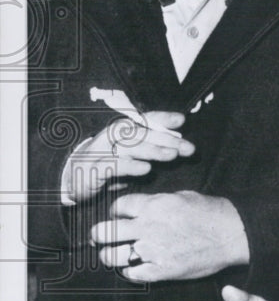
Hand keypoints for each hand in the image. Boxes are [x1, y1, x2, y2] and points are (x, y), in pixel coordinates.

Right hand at [63, 111, 194, 202]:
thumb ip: (148, 149)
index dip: (161, 118)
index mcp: (118, 132)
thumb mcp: (127, 156)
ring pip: (127, 147)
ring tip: (172, 155)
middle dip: (165, 139)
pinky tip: (146, 169)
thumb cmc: (103, 166)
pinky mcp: (91, 170)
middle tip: (188, 147)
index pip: (142, 120)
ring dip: (152, 150)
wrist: (69, 182)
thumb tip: (176, 145)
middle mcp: (109, 138)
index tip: (182, 120)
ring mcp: (99, 152)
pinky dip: (130, 166)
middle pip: (139, 133)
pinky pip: (112, 166)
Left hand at [91, 190, 249, 280]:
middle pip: (104, 232)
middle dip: (100, 234)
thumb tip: (143, 207)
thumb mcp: (181, 196)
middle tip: (102, 237)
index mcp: (152, 205)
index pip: (117, 207)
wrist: (232, 234)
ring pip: (112, 256)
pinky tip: (134, 268)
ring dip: (110, 255)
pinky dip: (129, 272)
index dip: (114, 212)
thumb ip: (157, 202)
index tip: (117, 217)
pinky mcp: (162, 271)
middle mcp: (147, 227)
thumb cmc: (211, 212)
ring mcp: (153, 251)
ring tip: (114, 255)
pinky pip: (132, 274)